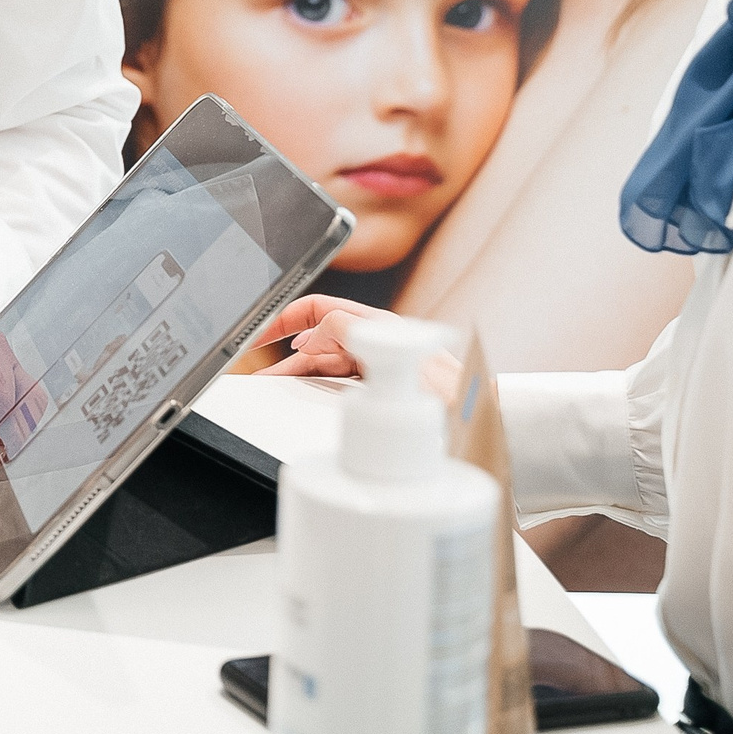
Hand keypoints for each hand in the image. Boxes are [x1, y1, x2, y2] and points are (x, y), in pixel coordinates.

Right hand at [256, 295, 460, 401]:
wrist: (478, 424)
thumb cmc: (450, 391)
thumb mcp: (390, 352)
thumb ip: (348, 333)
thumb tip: (311, 338)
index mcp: (376, 324)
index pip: (317, 308)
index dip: (284, 317)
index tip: (257, 330)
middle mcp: (373, 341)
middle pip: (314, 337)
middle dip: (281, 348)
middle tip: (254, 366)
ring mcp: (374, 367)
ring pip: (321, 364)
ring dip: (293, 372)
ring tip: (268, 385)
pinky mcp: (376, 391)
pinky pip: (334, 384)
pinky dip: (311, 387)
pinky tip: (298, 395)